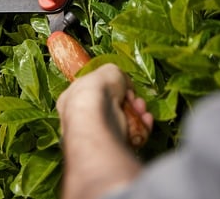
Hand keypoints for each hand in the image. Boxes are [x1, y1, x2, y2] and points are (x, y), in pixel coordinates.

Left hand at [56, 64, 152, 198]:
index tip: (128, 91)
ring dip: (138, 116)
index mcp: (74, 98)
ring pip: (123, 124)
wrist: (96, 118)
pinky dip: (141, 130)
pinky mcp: (109, 148)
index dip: (116, 91)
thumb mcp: (109, 71)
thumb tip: (125, 87)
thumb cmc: (97, 90)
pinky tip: (146, 122)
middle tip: (138, 103)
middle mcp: (82, 118)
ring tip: (143, 112)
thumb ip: (117, 77)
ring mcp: (95, 134)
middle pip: (113, 109)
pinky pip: (129, 138)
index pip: (97, 94)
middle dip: (131, 105)